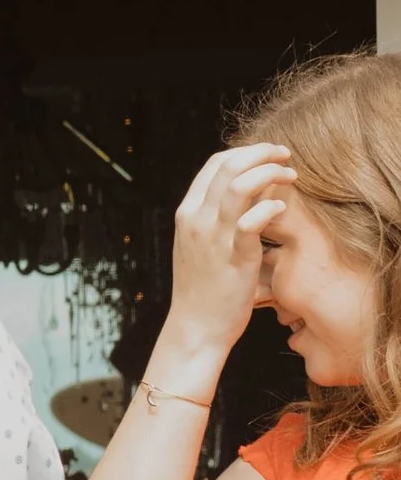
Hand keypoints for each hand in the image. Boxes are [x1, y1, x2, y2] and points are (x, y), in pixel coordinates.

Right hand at [159, 144, 294, 375]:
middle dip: (262, 152)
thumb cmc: (205, 289)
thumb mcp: (202, 246)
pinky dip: (270, 207)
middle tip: (286, 155)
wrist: (196, 326)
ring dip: (269, 172)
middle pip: (228, 164)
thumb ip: (219, 220)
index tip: (270, 156)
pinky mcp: (232, 256)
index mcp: (188, 212)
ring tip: (291, 175)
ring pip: (239, 183)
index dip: (246, 152)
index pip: (215, 163)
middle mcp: (196, 218)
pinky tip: (282, 208)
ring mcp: (212, 236)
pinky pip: (251, 220)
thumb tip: (250, 198)